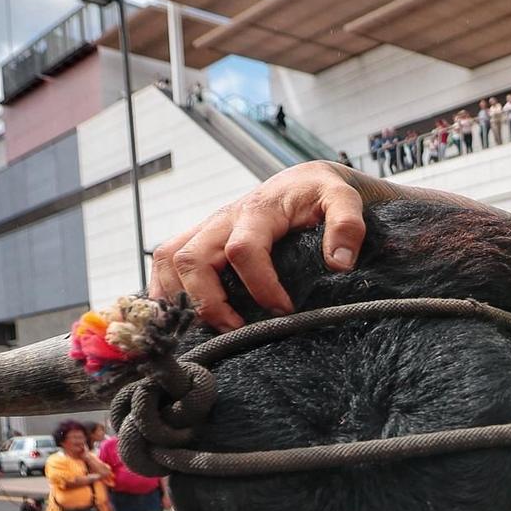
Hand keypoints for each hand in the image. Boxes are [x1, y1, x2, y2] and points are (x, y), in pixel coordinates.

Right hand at [150, 162, 371, 329]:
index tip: (284, 310)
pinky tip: (184, 316)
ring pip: (167, 260)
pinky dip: (165, 291)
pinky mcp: (197, 240)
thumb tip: (339, 263)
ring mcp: (205, 230)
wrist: (303, 181)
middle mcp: (222, 219)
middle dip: (208, 301)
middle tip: (238, 329)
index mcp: (257, 211)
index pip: (243, 250)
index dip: (261, 286)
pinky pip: (163, 263)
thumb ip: (347, 224)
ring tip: (210, 328)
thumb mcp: (344, 198)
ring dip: (180, 298)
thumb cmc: (320, 194)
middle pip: (190, 259)